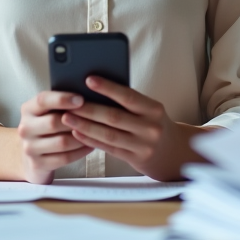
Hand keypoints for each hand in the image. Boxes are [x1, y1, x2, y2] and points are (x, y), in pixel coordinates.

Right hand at [17, 90, 93, 183]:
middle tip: (95, 118)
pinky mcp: (38, 164)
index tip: (81, 98)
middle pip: (54, 122)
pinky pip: (64, 158)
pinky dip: (80, 151)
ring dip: (82, 137)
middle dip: (77, 120)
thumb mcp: (47, 111)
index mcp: (28, 109)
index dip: (62, 98)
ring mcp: (30, 148)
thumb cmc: (46, 126)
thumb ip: (61, 102)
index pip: (42, 100)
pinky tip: (90, 146)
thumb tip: (87, 93)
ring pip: (62, 142)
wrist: (31, 155)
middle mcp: (25, 128)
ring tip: (96, 132)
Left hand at [59, 76, 205, 180]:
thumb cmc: (153, 123)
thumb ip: (128, 101)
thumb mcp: (149, 109)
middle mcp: (150, 128)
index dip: (108, 88)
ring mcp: (143, 145)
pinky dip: (91, 140)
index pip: (128, 96)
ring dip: (85, 126)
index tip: (88, 79)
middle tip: (70, 103)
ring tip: (67, 117)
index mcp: (154, 109)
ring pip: (108, 134)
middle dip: (89, 109)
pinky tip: (77, 132)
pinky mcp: (134, 159)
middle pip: (114, 117)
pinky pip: (108, 148)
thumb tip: (95, 88)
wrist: (172, 152)